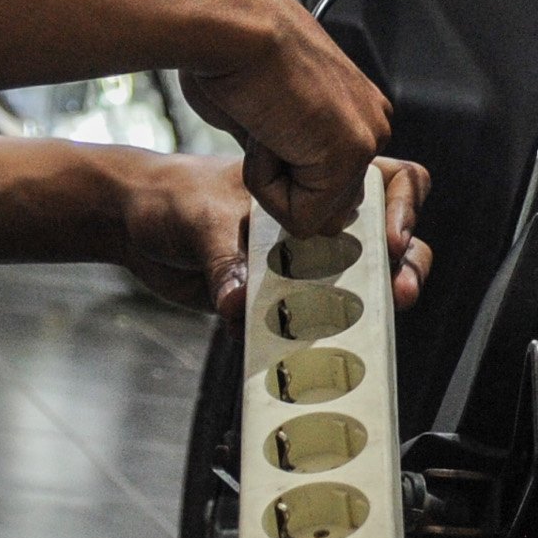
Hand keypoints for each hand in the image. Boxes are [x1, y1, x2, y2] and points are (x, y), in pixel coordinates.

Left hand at [107, 150, 435, 314]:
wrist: (132, 225)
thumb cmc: (169, 197)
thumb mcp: (199, 220)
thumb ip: (224, 262)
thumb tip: (238, 303)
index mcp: (316, 181)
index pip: (388, 182)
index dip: (403, 209)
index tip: (389, 242)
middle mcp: (319, 221)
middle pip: (388, 240)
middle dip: (406, 265)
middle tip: (400, 293)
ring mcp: (304, 262)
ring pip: (361, 284)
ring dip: (373, 307)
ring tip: (373, 330)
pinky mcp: (281, 299)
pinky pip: (314, 322)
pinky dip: (320, 338)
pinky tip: (313, 356)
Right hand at [169, 0, 392, 235]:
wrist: (229, 24)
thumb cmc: (230, 53)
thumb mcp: (262, 116)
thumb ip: (282, 154)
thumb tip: (286, 195)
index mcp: (356, 108)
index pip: (326, 185)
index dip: (280, 172)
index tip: (262, 124)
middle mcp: (372, 122)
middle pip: (324, 205)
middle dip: (281, 181)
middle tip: (260, 123)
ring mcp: (367, 139)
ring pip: (311, 214)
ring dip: (271, 182)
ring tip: (261, 121)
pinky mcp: (350, 156)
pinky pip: (299, 215)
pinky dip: (265, 183)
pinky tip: (265, 128)